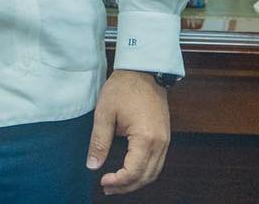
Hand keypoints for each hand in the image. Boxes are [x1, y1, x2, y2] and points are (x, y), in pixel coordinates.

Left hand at [86, 69, 170, 195]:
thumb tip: (92, 165)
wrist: (143, 70)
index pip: (133, 172)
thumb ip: (99, 141)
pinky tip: (129, 171)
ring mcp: (165, 141)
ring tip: (116, 183)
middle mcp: (160, 143)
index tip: (102, 181)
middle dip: (126, 186)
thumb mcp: (105, 113)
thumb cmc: (123, 88)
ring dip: (136, 181)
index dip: (118, 181)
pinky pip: (157, 163)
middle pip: (146, 176)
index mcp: (146, 138)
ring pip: (154, 172)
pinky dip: (144, 172)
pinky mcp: (165, 137)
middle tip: (106, 187)